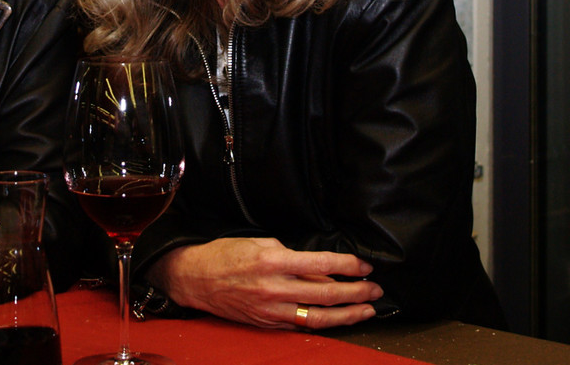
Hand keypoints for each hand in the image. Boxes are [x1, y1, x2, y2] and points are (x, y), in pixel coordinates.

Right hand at [147, 237, 382, 329]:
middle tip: (374, 289)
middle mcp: (274, 289)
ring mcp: (271, 310)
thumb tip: (320, 272)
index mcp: (272, 262)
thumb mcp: (258, 243)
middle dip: (356, 293)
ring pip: (318, 318)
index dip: (348, 266)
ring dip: (347, 315)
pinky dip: (322, 322)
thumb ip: (291, 257)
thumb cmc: (224, 255)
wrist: (194, 278)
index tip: (364, 266)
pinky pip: (300, 325)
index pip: (322, 265)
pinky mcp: (267, 323)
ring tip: (366, 310)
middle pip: (326, 295)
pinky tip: (337, 318)